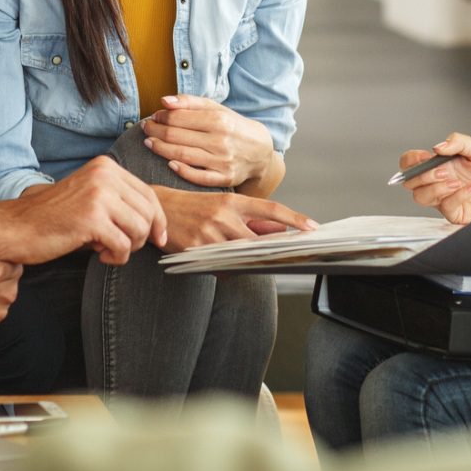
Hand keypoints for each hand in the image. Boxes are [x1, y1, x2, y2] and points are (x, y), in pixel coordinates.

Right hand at [0, 156, 166, 266]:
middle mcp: (105, 175)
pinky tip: (99, 254)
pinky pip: (123, 246)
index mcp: (106, 167)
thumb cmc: (54, 217)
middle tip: (121, 246)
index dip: (158, 219)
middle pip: (149, 212)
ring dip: (128, 247)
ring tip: (106, 248)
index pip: (148, 193)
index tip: (158, 238)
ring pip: (140, 229)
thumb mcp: (90, 197)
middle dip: (143, 236)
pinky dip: (116, 257)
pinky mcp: (91, 218)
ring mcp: (99, 195)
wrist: (17, 227)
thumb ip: (119, 201)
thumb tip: (156, 222)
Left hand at [142, 95, 274, 189]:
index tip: (153, 116)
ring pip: (183, 155)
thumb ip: (190, 102)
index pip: (179, 117)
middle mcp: (221, 140)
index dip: (161, 116)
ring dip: (161, 149)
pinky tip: (168, 163)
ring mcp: (222, 161)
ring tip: (149, 143)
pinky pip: (197, 177)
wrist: (259, 151)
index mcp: (218, 119)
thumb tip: (164, 100)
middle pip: (177, 136)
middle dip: (156, 131)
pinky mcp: (224, 179)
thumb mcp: (216, 109)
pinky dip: (181, 170)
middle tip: (145, 129)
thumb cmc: (232, 126)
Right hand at [154, 186, 317, 252]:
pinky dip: (227, 269)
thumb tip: (281, 230)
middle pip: (259, 240)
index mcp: (233, 201)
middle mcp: (224, 215)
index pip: (270, 208)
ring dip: (248, 262)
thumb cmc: (194, 207)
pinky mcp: (196, 249)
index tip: (313, 227)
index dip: (294, 218)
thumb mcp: (223, 206)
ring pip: (241, 256)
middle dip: (273, 251)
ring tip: (250, 261)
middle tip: (288, 257)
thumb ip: (252, 219)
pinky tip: (223, 264)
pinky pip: (221, 267)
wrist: (158, 208)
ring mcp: (210, 233)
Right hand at [399, 133, 470, 225]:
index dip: (410, 161)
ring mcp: (446, 198)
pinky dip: (456, 196)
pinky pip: (445, 208)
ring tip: (455, 181)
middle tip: (442, 170)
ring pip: (421, 197)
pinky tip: (469, 190)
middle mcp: (440, 181)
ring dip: (436, 187)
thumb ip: (458, 141)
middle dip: (422, 175)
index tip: (424, 158)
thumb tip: (438, 146)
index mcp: (442, 164)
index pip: (412, 162)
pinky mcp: (456, 214)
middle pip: (410, 182)